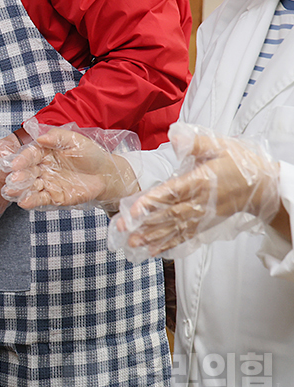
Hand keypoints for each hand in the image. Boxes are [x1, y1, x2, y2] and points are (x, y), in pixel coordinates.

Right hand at [1, 127, 137, 210]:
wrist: (106, 174)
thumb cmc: (90, 154)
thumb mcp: (75, 140)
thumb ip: (57, 137)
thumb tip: (40, 137)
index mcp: (44, 152)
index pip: (29, 155)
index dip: (22, 159)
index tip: (16, 164)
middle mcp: (41, 167)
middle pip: (26, 172)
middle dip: (18, 176)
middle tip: (13, 180)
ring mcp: (46, 183)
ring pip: (29, 186)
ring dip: (19, 189)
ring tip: (12, 191)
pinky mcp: (53, 196)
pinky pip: (40, 199)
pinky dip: (31, 200)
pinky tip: (24, 201)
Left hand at [111, 131, 280, 257]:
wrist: (263, 187)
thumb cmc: (240, 164)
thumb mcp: (220, 146)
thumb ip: (196, 143)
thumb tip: (175, 136)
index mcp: (200, 181)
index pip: (172, 193)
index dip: (152, 202)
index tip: (134, 210)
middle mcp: (200, 202)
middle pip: (169, 214)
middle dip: (145, 223)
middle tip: (123, 230)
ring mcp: (203, 215)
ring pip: (175, 228)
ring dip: (153, 236)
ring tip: (133, 243)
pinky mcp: (205, 223)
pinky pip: (185, 235)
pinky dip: (169, 243)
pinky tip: (153, 250)